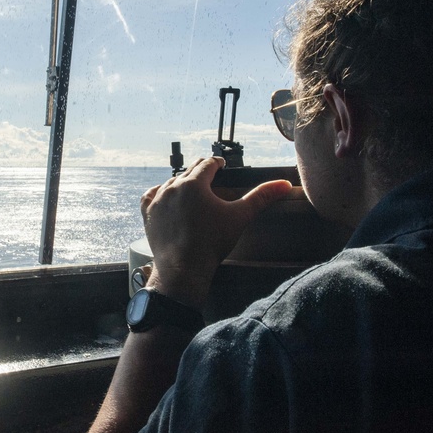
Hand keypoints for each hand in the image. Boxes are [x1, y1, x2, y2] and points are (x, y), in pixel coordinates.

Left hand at [140, 157, 293, 309]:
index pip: (208, 164)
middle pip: (189, 171)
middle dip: (201, 172)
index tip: (222, 165)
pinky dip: (159, 193)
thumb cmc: (212, 243)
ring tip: (192, 188)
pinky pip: (151, 195)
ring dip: (182, 183)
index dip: (218, 163)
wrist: (184, 269)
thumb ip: (261, 197)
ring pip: (171, 182)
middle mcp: (172, 187)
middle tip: (210, 175)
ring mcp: (158, 200)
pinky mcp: (148, 214)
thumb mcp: (240, 217)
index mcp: (194, 183)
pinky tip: (166, 196)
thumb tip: (285, 184)